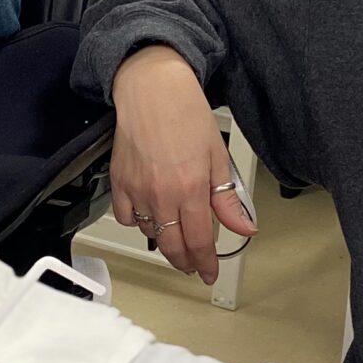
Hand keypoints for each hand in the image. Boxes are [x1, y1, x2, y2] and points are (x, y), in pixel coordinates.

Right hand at [108, 46, 256, 285]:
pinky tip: (149, 214)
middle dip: (185, 261)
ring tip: (175, 236)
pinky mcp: (118, 182)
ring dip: (164, 241)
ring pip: (149, 233)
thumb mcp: (218, 157)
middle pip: (171, 246)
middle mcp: (161, 195)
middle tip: (193, 264)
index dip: (205, 263)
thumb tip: (244, 228)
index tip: (209, 273)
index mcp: (191, 190)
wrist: (152, 90)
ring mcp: (136, 191)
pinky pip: (125, 217)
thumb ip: (227, 200)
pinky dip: (138, 222)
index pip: (199, 242)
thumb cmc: (186, 114)